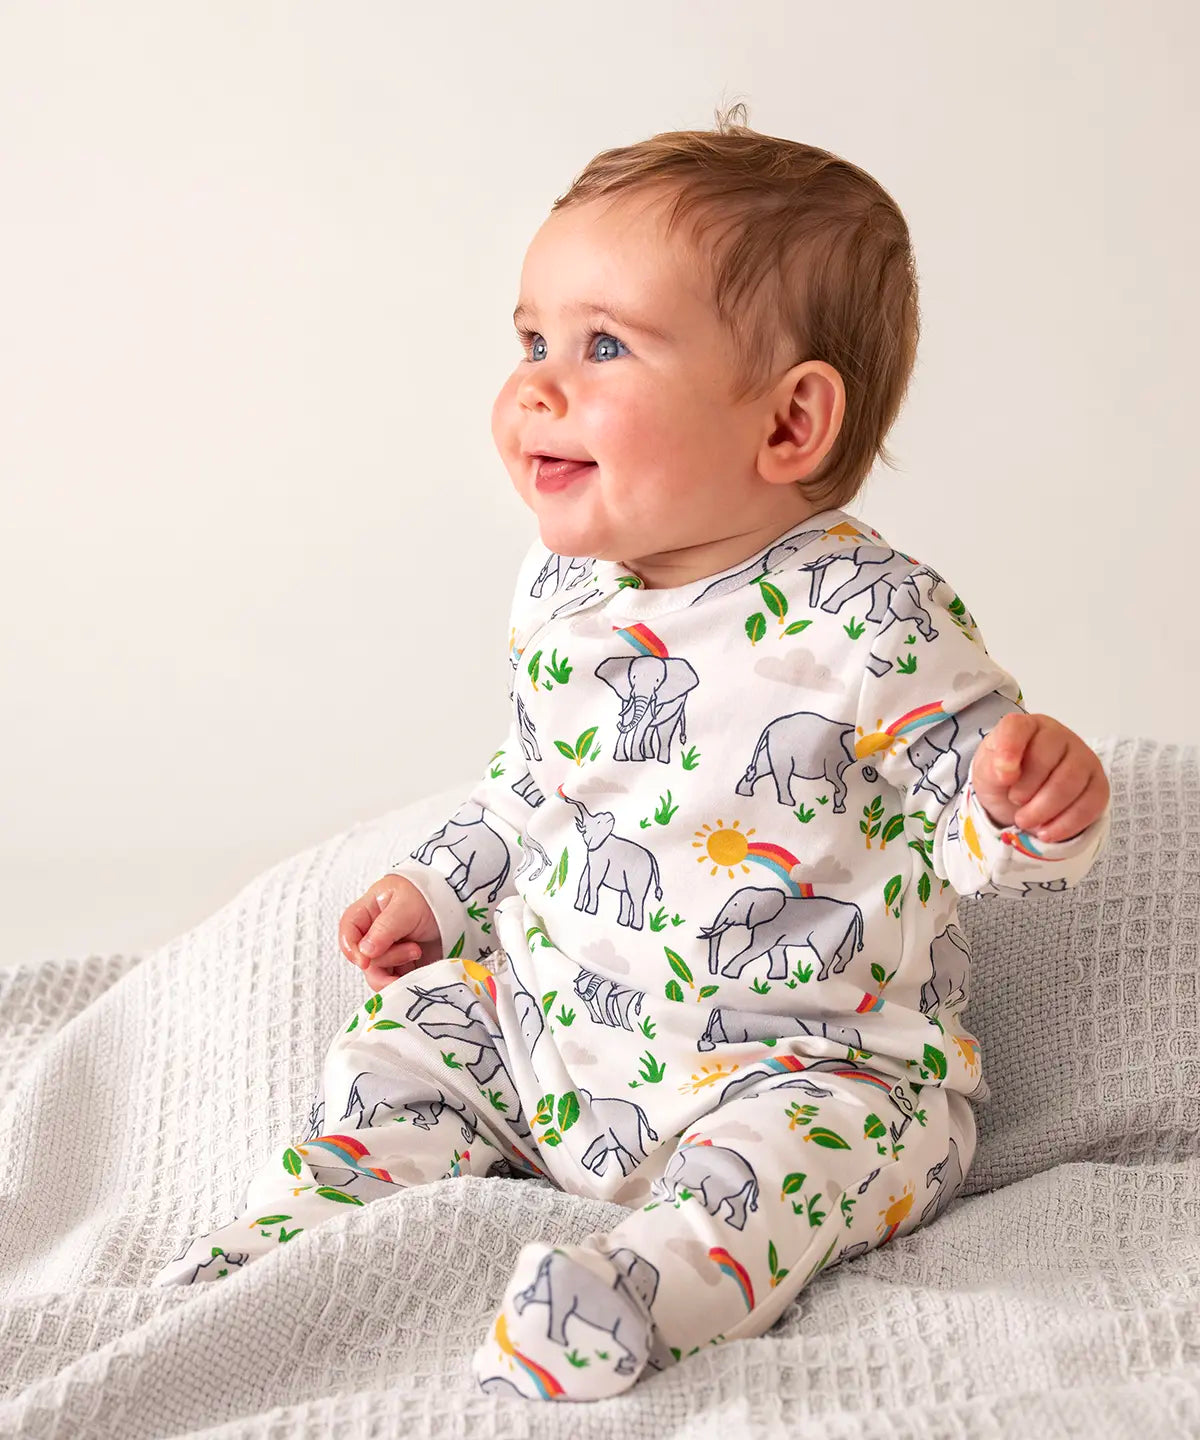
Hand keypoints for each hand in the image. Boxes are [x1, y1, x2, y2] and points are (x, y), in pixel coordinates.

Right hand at [338, 875, 442, 992]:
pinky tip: (417, 972)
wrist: (458, 906)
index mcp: (369, 911)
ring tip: (418, 952)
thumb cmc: (429, 898)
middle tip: (413, 949)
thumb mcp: (405, 907)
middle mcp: (374, 933)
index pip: (348, 932)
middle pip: (364, 958)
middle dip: (386, 959)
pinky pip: (394, 981)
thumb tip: (365, 952)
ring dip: (396, 970)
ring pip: (377, 973)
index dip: (351, 949)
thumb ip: (384, 929)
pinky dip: (403, 981)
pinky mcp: (402, 966)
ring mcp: (388, 951)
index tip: (364, 961)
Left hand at [971, 712, 1108, 841]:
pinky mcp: (1098, 785)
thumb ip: (991, 767)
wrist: (1022, 802)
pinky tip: (1047, 832)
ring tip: (1025, 821)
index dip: (1009, 749)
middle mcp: (1058, 736)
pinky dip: (1065, 824)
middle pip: (1046, 758)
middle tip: (1014, 802)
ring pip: (1070, 782)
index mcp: (1027, 727)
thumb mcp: (987, 773)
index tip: (1003, 777)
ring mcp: (1083, 759)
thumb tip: (1005, 772)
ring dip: (1044, 809)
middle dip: (1026, 788)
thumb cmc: (1004, 779)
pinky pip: (1090, 804)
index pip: (1017, 727)